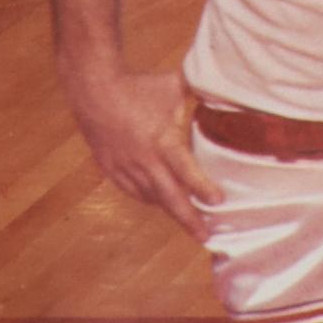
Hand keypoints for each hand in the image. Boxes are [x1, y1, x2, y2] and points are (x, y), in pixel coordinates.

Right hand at [67, 62, 219, 234]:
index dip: (202, 188)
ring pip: (150, 197)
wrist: (93, 90)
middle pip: (169, 196)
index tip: (218, 201)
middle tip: (205, 236)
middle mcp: (144, 160)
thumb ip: (201, 93)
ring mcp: (125, 167)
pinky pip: (132, 191)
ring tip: (189, 222)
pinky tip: (160, 202)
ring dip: (170, 210)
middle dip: (188, 218)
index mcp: (162, 141)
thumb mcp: (174, 87)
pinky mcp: (110, 168)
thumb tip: (229, 88)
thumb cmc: (139, 87)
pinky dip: (148, 199)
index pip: (186, 171)